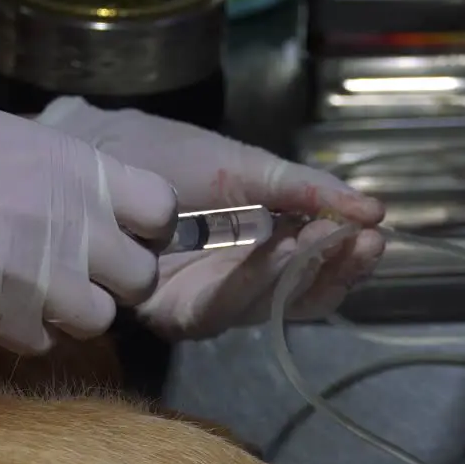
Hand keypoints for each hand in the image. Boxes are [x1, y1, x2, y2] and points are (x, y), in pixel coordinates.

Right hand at [0, 97, 176, 353]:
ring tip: (40, 293)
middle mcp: (78, 227)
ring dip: (77, 312)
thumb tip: (103, 201)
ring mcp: (47, 278)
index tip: (129, 232)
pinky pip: (47, 343)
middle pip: (142, 277)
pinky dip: (28, 332)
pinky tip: (0, 306)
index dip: (150, 227)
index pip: (163, 211)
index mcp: (83, 173)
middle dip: (119, 280)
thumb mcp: (20, 142)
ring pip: (101, 319)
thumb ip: (72, 177)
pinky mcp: (10, 320)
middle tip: (85, 272)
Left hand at [36, 99, 386, 338]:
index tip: (375, 232)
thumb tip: (371, 209)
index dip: (346, 257)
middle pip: (298, 298)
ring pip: (265, 308)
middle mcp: (235, 283)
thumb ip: (304, 189)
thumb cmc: (161, 154)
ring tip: (324, 239)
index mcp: (258, 248)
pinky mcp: (167, 312)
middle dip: (334, 271)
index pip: (314, 268)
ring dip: (299, 275)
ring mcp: (203, 300)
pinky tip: (277, 249)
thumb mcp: (245, 165)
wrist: (89, 150)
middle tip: (364, 243)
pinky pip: (217, 309)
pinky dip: (250, 281)